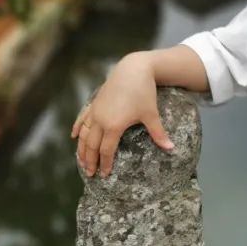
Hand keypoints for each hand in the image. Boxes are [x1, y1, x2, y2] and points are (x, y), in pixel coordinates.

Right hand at [71, 52, 173, 177]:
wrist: (132, 69)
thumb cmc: (143, 92)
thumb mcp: (151, 114)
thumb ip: (158, 133)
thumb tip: (172, 149)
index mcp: (113, 126)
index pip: (106, 151)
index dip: (105, 164)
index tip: (104, 175)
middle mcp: (100, 120)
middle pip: (91, 146)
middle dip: (90, 161)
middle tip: (89, 174)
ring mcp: (95, 111)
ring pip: (84, 135)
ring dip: (82, 149)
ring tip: (82, 161)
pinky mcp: (94, 103)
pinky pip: (82, 119)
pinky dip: (78, 129)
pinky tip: (74, 137)